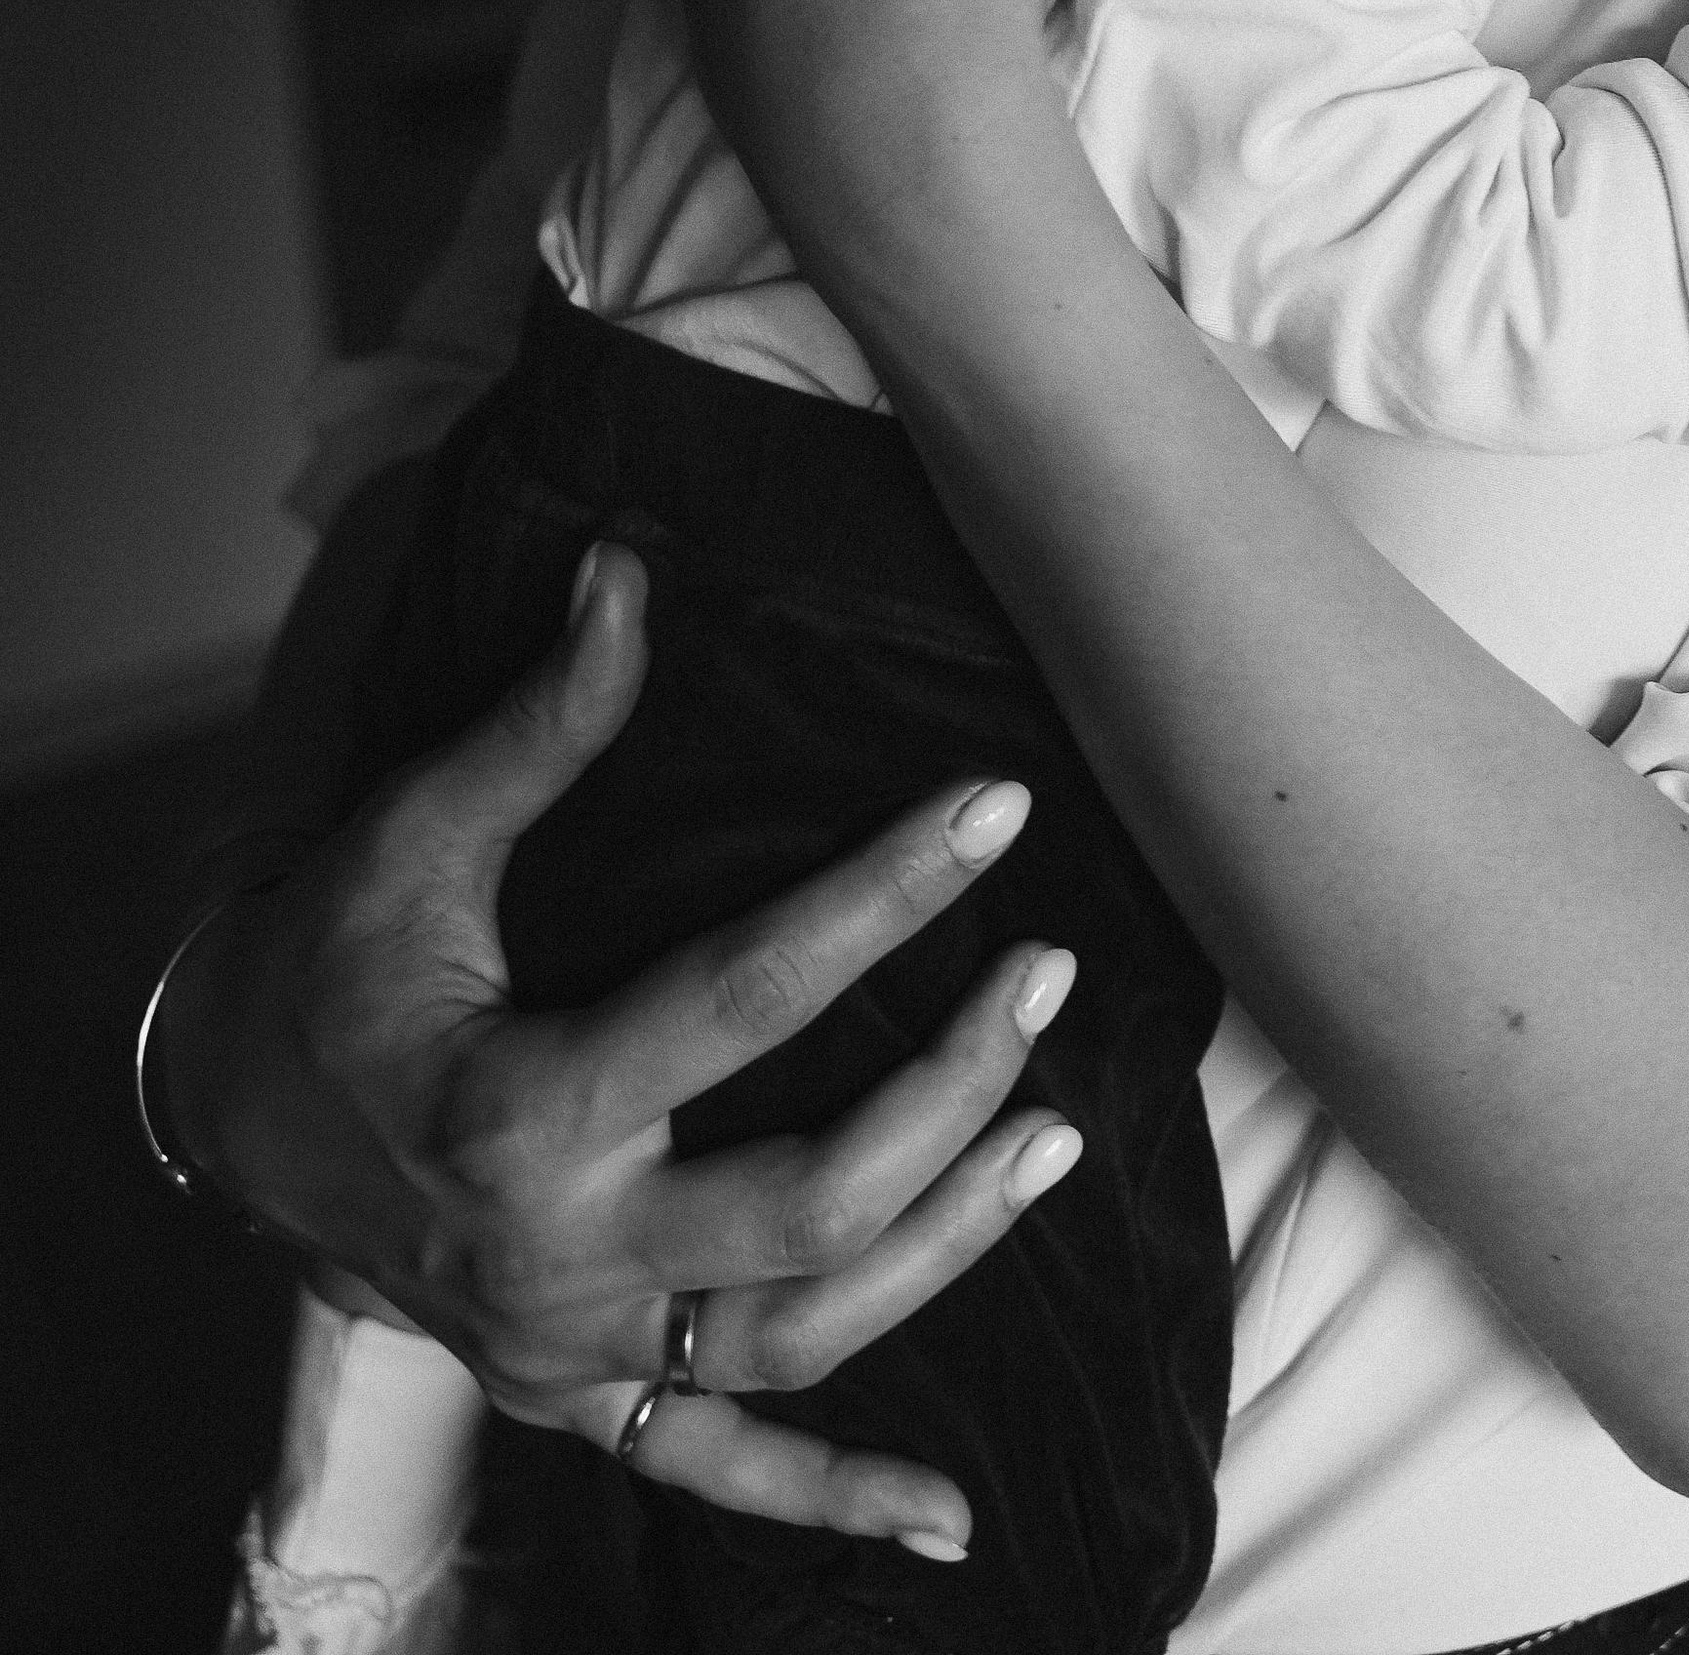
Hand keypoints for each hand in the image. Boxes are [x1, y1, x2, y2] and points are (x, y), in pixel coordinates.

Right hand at [159, 544, 1084, 1545]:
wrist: (225, 1121)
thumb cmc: (330, 964)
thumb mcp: (418, 836)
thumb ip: (542, 722)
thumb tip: (626, 571)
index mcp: (522, 1107)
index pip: (750, 994)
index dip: (886, 893)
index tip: (998, 810)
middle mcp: (561, 1251)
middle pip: (809, 1199)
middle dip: (950, 1088)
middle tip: (1045, 975)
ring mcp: (576, 1347)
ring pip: (800, 1336)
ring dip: (945, 1248)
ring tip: (1055, 1137)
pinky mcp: (578, 1399)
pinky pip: (719, 1476)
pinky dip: (836, 1503)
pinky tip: (950, 1525)